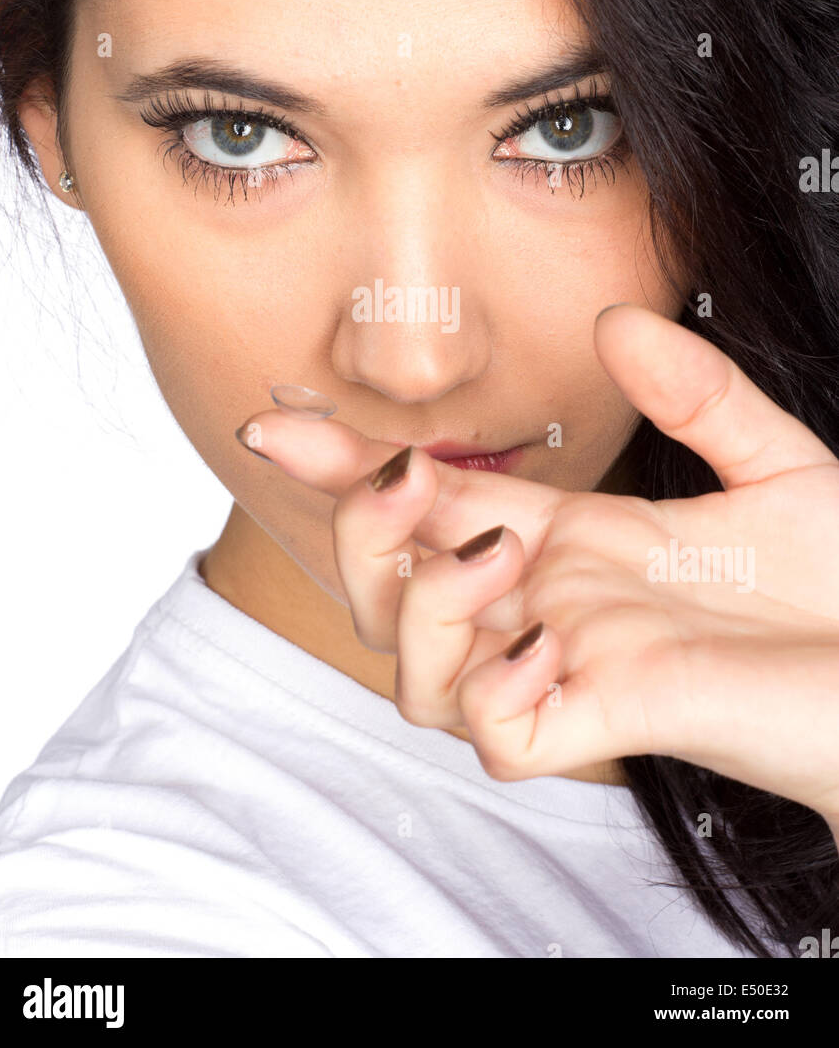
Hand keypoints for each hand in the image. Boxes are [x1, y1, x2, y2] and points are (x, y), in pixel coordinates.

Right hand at [235, 305, 838, 828]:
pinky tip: (554, 640)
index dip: (349, 465)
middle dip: (362, 530)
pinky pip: (502, 737)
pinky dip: (496, 689)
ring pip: (417, 672)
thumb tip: (619, 321)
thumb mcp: (775, 464)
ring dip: (424, 603)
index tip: (283, 423)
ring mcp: (576, 672)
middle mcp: (555, 606)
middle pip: (391, 588)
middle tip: (404, 479)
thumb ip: (697, 391)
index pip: (433, 501)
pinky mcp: (615, 726)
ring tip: (498, 552)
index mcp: (577, 544)